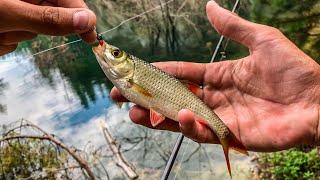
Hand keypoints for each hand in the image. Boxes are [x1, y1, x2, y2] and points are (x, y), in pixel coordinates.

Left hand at [0, 0, 96, 55]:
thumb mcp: (13, 13)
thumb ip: (49, 18)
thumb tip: (86, 21)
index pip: (68, 0)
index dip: (82, 16)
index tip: (90, 35)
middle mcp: (27, 0)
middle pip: (51, 18)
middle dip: (39, 28)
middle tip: (38, 31)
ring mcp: (16, 13)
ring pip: (32, 31)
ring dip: (17, 35)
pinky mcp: (8, 27)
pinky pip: (18, 39)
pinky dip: (6, 41)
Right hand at [110, 1, 319, 151]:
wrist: (319, 101)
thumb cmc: (294, 69)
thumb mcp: (262, 39)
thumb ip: (233, 27)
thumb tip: (208, 6)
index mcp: (220, 75)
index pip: (181, 73)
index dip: (159, 72)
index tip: (136, 70)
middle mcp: (215, 97)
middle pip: (174, 97)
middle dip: (147, 97)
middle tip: (121, 96)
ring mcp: (220, 117)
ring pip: (181, 117)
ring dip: (157, 116)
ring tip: (134, 113)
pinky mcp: (230, 136)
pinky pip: (202, 132)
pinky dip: (189, 126)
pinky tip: (181, 116)